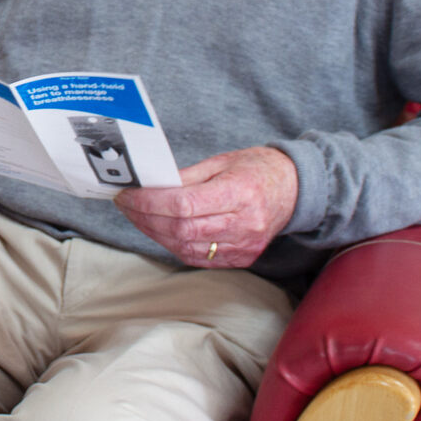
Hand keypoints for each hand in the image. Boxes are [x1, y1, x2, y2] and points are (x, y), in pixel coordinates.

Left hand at [113, 146, 297, 267]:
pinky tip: (161, 231)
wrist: (295, 189)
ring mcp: (244, 245)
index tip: (128, 195)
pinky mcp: (243, 258)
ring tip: (139, 217)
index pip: (184, 205)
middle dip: (146, 218)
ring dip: (155, 234)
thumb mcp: (222, 162)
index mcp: (240, 193)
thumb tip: (150, 187)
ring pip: (186, 248)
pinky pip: (199, 258)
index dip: (149, 203)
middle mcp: (245, 224)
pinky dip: (174, 246)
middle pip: (182, 230)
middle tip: (126, 205)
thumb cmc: (257, 169)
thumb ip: (186, 177)